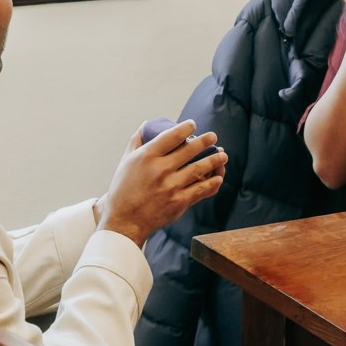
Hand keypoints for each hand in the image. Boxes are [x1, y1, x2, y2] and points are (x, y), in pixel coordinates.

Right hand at [94, 120, 226, 246]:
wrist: (125, 221)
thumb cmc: (123, 190)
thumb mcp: (125, 162)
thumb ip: (137, 141)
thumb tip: (147, 125)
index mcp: (147, 157)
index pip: (171, 136)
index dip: (185, 128)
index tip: (193, 124)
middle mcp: (161, 170)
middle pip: (190, 150)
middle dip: (205, 141)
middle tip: (213, 137)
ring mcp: (171, 186)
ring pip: (200, 169)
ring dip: (214, 160)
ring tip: (222, 155)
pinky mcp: (179, 202)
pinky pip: (201, 189)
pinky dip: (212, 183)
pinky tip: (218, 178)